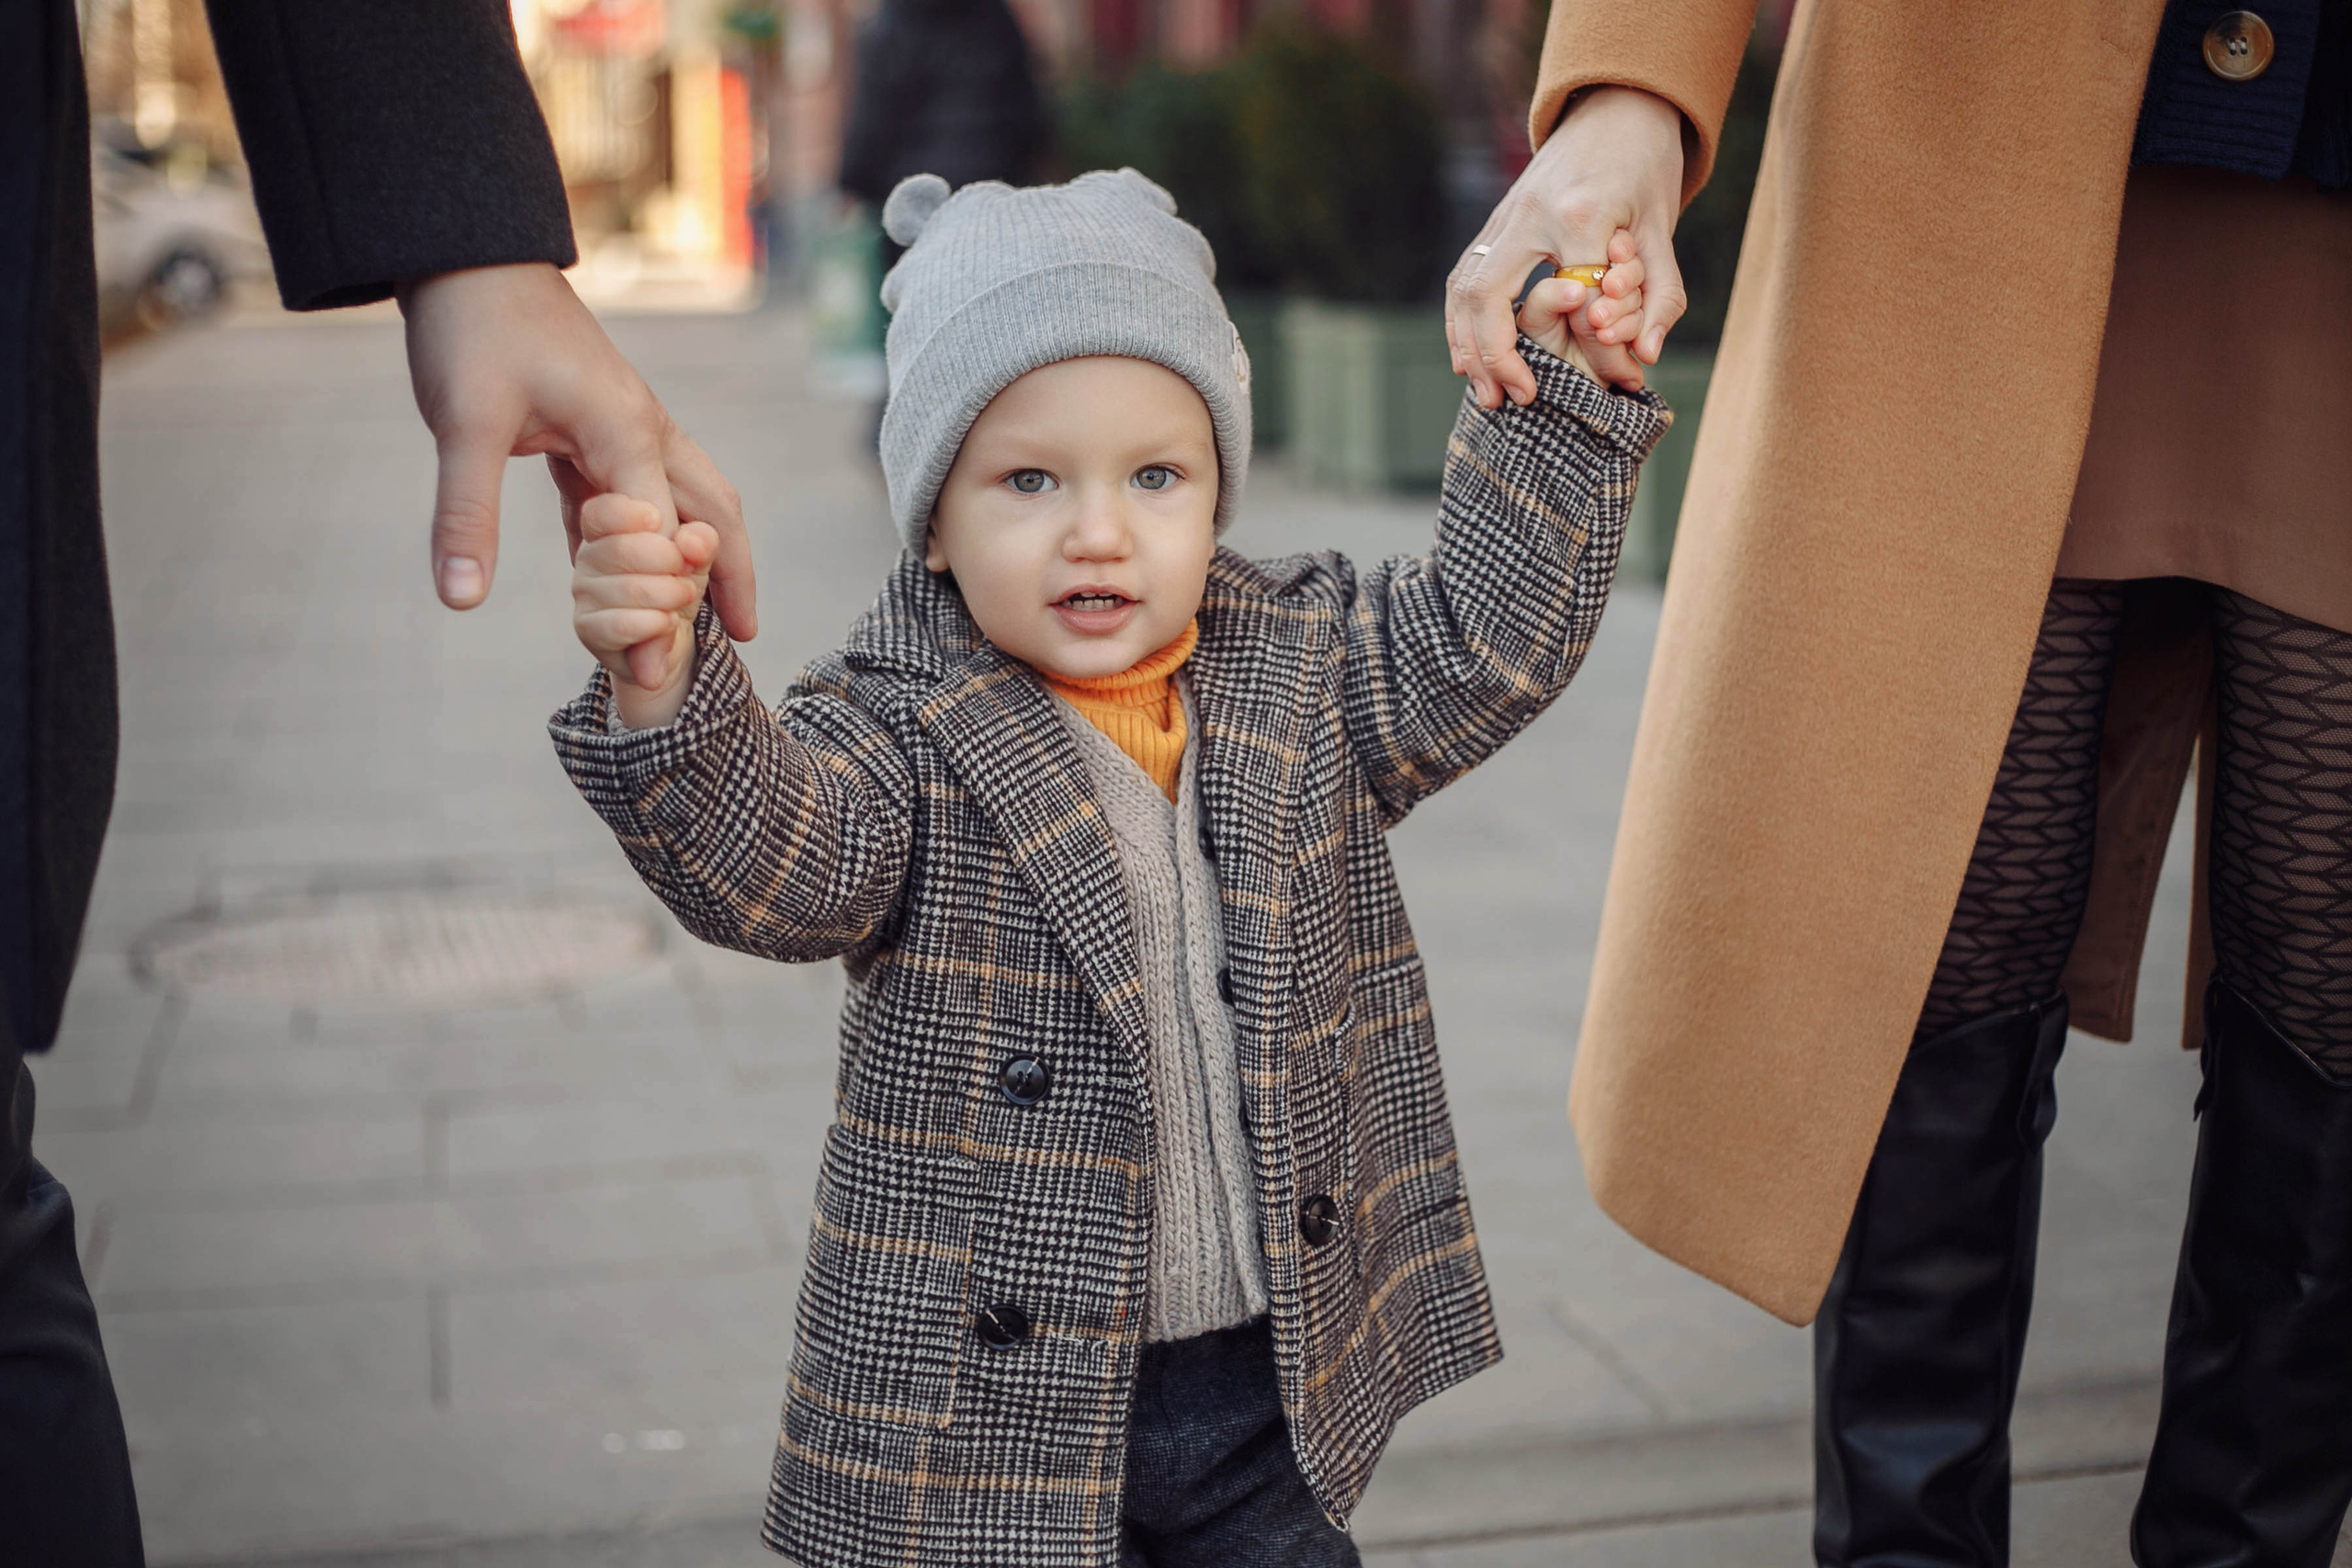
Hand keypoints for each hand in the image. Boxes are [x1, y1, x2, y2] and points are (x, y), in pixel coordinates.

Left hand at [398, 263, 754, 653]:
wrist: (469, 255)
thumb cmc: (474, 329)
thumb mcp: (464, 424)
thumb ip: (466, 513)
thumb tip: (459, 597)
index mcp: (628, 433)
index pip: (662, 537)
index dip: (658, 609)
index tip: (651, 675)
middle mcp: (645, 432)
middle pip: (712, 513)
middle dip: (730, 576)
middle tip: (741, 640)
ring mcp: (627, 427)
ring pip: (687, 500)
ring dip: (700, 556)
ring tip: (709, 615)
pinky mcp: (598, 426)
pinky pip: (640, 492)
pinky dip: (648, 536)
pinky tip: (629, 574)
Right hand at [571, 492, 718, 729]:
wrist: (671, 641)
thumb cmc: (677, 585)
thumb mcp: (697, 558)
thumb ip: (700, 542)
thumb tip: (692, 543)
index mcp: (609, 527)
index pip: (600, 512)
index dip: (627, 515)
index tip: (657, 519)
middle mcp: (589, 556)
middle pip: (621, 550)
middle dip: (669, 562)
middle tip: (687, 572)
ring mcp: (584, 592)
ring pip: (628, 589)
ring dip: (670, 596)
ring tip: (684, 597)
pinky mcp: (587, 628)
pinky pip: (621, 624)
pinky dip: (655, 624)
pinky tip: (668, 621)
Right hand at [1446, 86, 1687, 402]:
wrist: (1615, 105)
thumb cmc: (1645, 166)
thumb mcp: (1662, 228)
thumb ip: (1659, 294)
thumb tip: (1645, 357)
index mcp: (1581, 214)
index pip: (1577, 301)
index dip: (1595, 347)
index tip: (1615, 380)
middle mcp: (1530, 214)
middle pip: (1491, 297)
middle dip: (1495, 356)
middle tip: (1514, 399)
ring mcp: (1504, 214)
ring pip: (1464, 289)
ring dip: (1468, 345)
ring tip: (1486, 392)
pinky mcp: (1494, 220)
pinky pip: (1462, 277)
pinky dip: (1459, 322)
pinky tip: (1466, 358)